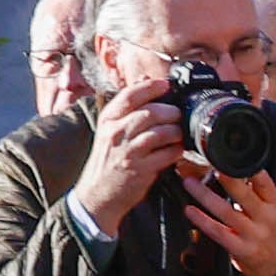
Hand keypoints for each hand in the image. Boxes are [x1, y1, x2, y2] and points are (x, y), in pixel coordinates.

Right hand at [67, 67, 191, 237]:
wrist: (97, 195)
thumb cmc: (106, 161)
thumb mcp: (108, 130)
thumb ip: (125, 108)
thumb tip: (142, 81)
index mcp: (108, 120)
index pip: (130, 95)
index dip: (151, 87)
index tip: (165, 85)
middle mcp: (116, 133)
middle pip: (150, 113)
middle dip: (170, 111)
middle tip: (178, 115)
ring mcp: (128, 152)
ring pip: (160, 132)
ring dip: (175, 130)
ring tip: (178, 133)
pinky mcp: (140, 169)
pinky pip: (166, 154)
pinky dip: (176, 150)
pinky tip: (176, 150)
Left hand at [177, 162, 275, 275]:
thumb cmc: (268, 233)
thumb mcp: (269, 210)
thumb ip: (253, 191)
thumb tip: (227, 168)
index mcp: (273, 203)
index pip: (262, 180)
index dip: (246, 166)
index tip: (227, 154)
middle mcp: (265, 217)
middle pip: (243, 194)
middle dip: (224, 177)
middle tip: (206, 164)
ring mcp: (253, 234)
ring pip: (225, 211)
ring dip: (204, 195)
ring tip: (189, 183)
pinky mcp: (241, 249)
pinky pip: (218, 232)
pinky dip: (202, 220)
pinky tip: (189, 210)